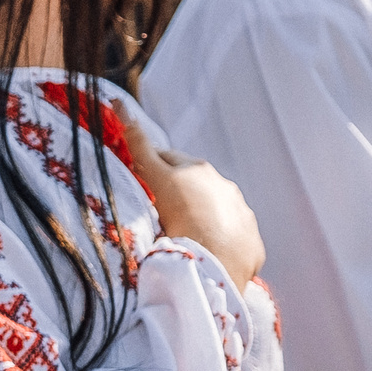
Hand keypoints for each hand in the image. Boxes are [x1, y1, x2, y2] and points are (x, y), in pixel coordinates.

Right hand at [122, 115, 264, 286]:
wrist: (216, 266)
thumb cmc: (179, 223)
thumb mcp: (156, 183)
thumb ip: (141, 147)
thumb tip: (122, 104)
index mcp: (195, 171)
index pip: (164, 158)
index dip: (148, 163)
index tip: (138, 171)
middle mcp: (221, 185)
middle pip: (191, 179)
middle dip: (175, 184)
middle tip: (156, 204)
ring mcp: (238, 211)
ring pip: (214, 204)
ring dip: (200, 212)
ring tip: (183, 232)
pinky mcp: (249, 237)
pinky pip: (231, 232)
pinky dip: (220, 237)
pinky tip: (207, 251)